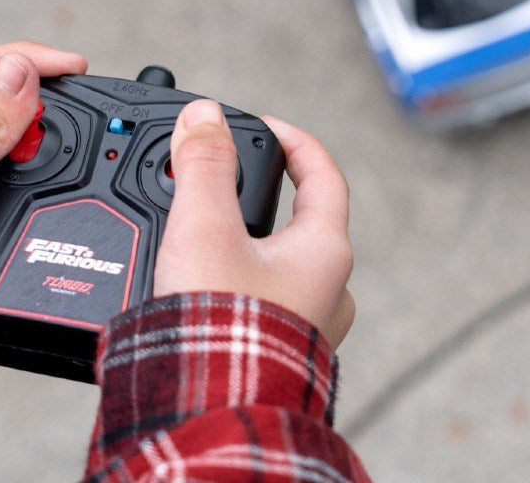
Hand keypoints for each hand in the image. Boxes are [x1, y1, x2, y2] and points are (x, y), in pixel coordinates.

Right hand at [153, 100, 355, 347]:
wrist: (211, 412)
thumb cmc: (223, 328)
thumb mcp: (205, 226)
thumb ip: (203, 164)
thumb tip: (204, 116)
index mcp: (324, 251)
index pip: (323, 174)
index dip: (293, 140)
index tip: (262, 125)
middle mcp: (328, 289)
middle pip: (302, 219)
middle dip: (262, 192)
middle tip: (221, 179)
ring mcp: (306, 324)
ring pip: (282, 263)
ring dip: (247, 238)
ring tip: (203, 229)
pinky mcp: (277, 350)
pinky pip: (264, 298)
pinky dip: (237, 277)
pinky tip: (201, 280)